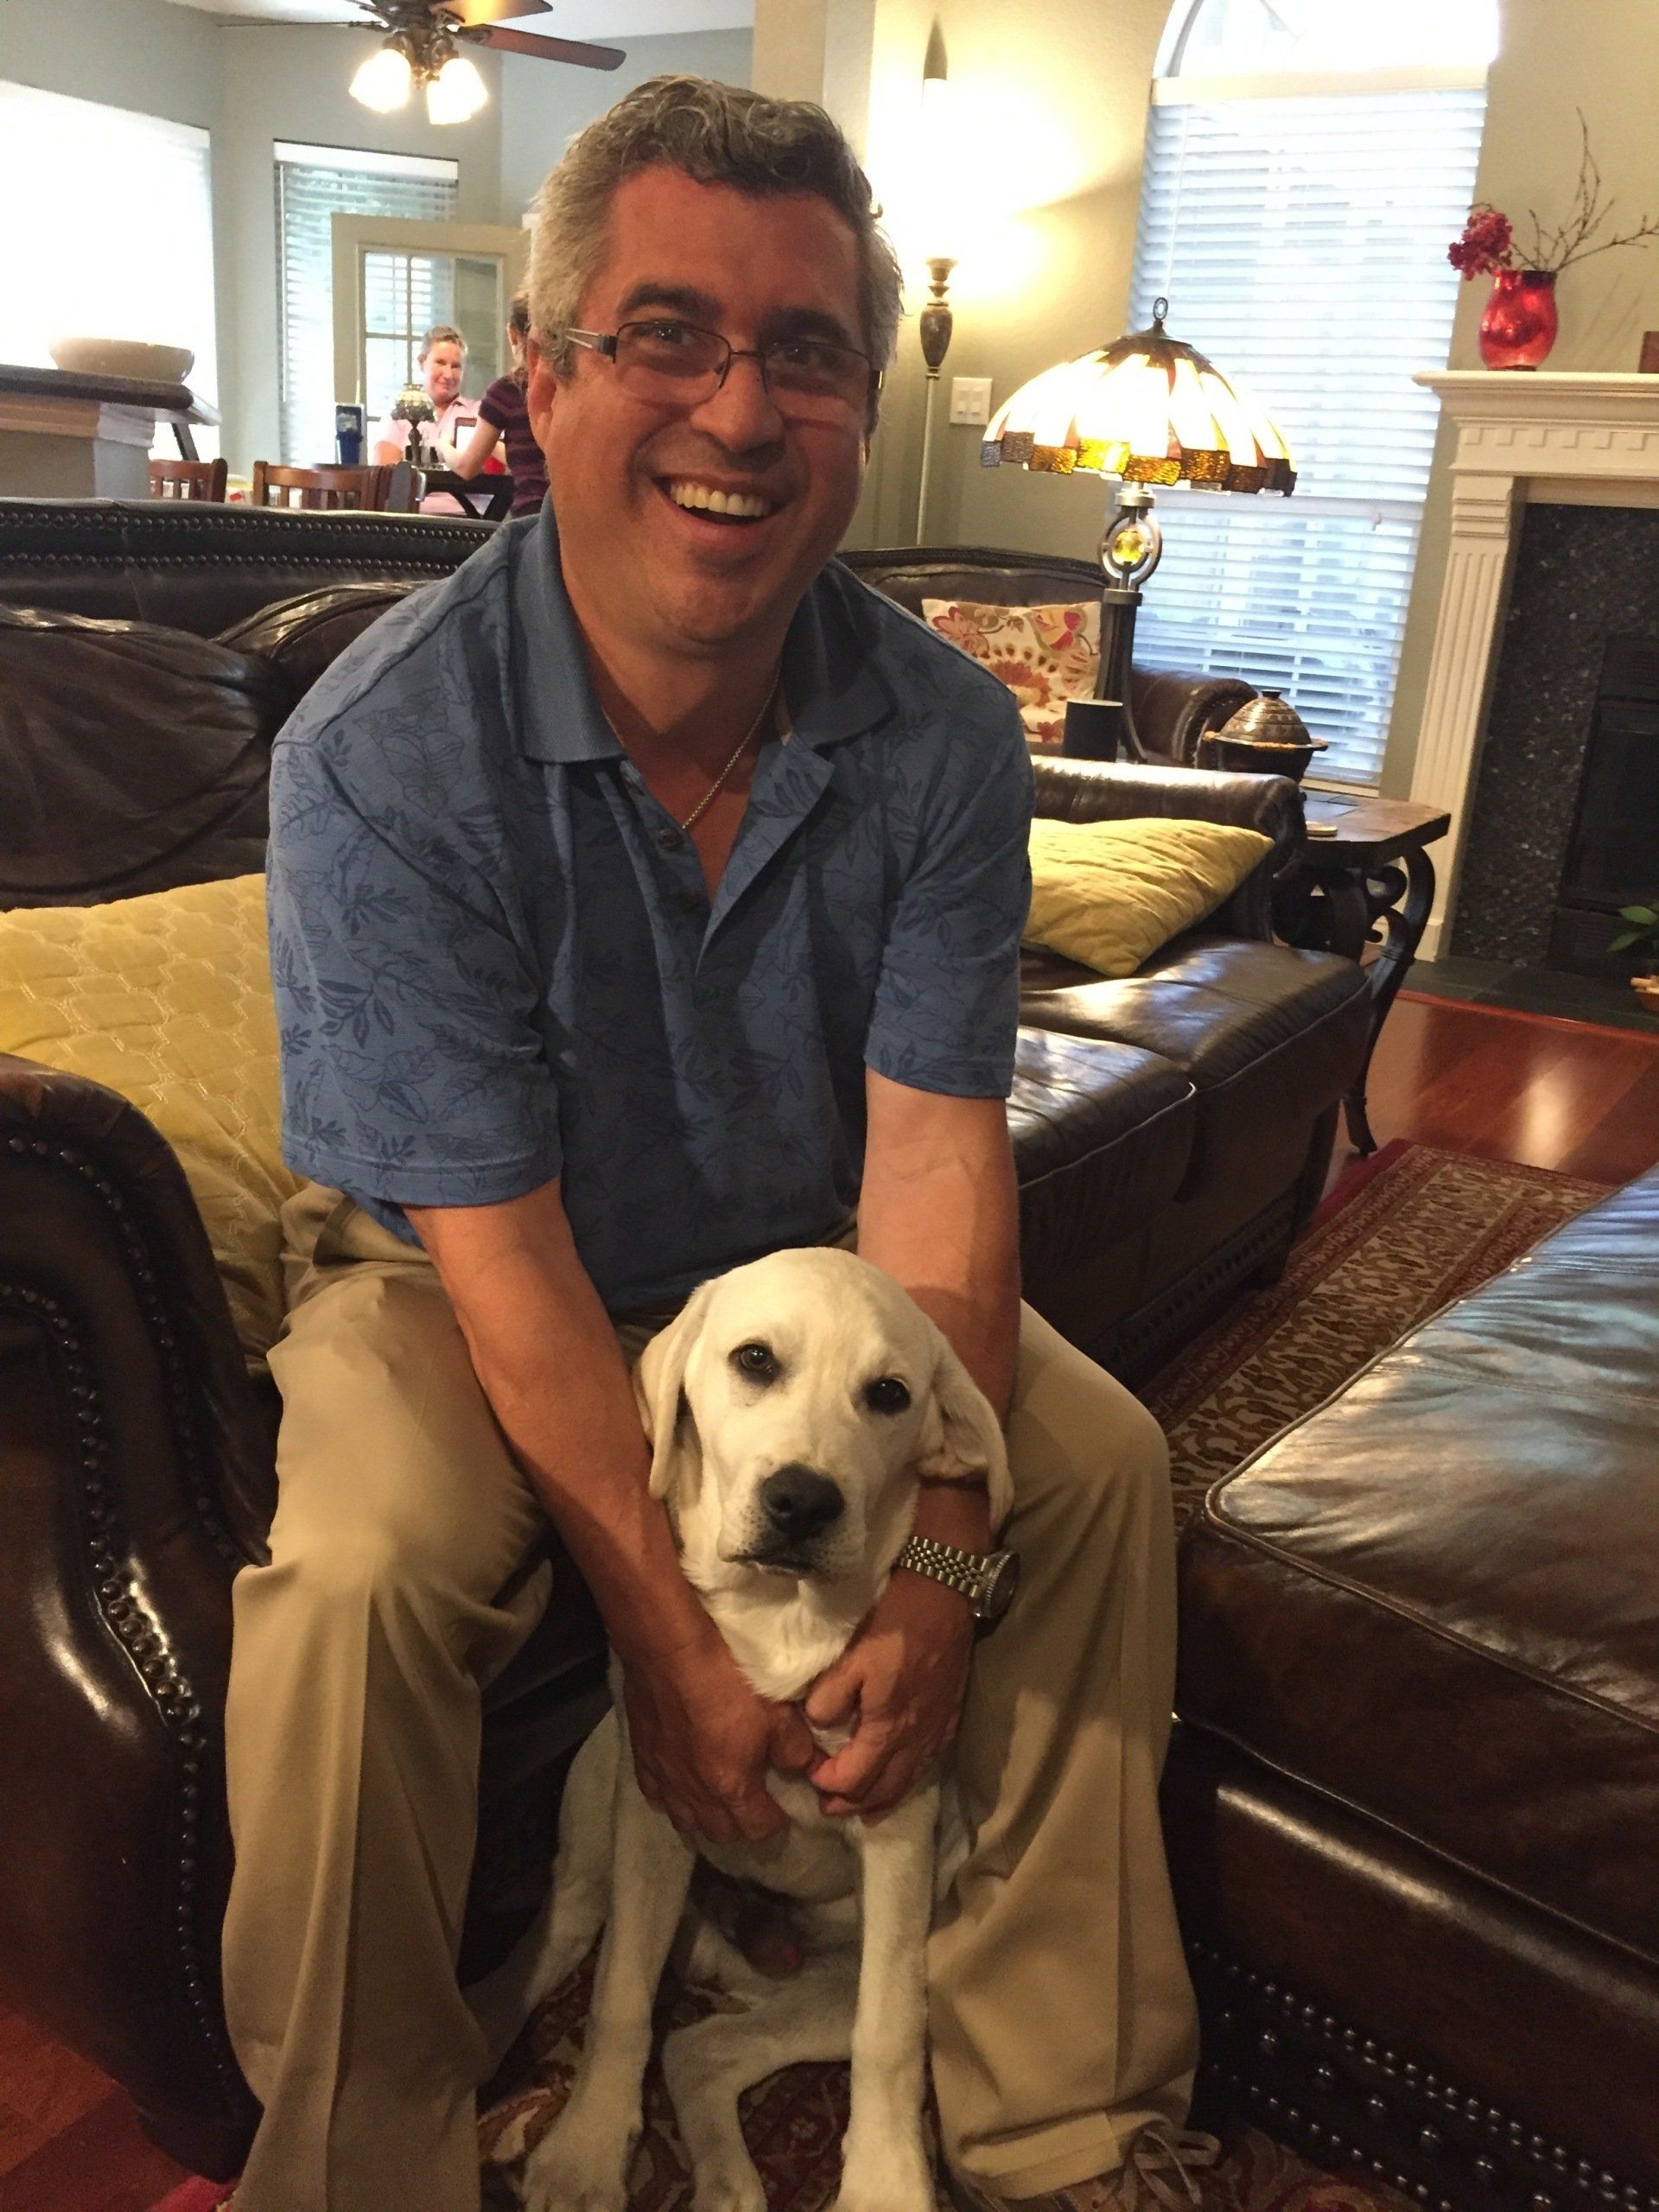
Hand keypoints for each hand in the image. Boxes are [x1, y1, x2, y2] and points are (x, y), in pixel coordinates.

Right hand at [622, 1632, 815, 1846]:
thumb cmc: (727, 1679)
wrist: (669, 1650)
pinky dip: (672, 1797)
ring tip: (716, 1799)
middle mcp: (694, 1794)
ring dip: (704, 1818)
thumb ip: (796, 1749)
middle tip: (752, 1803)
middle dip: (739, 1826)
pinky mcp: (641, 1760)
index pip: (756, 1828)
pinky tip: (680, 1782)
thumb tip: (808, 1769)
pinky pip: (656, 1796)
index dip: (774, 1823)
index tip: (782, 1811)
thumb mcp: (777, 1711)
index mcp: (730, 1785)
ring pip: (684, 1821)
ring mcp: (664, 1779)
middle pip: (719, 1833)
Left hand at [804, 1571, 973, 1819]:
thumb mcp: (850, 1659)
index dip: (828, 1784)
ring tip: (864, 1809)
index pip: (855, 1778)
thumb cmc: (893, 1625)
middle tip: (829, 1808)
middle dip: (853, 1804)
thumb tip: (818, 1725)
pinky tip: (900, 1774)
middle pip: (883, 1790)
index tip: (810, 1776)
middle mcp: (916, 1739)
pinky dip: (907, 1778)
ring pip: (908, 1781)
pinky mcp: (949, 1716)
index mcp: (888, 1728)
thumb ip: (829, 1698)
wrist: (943, 1595)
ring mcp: (936, 1730)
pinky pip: (926, 1762)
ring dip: (882, 1798)